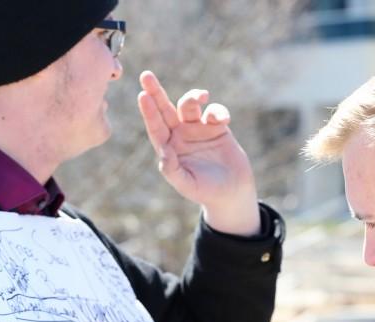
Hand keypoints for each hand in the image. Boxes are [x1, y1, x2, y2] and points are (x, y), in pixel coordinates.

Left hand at [137, 71, 260, 235]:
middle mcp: (180, 135)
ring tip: (202, 97)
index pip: (156, 127)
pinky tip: (223, 120)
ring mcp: (198, 129)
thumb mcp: (188, 185)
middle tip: (146, 76)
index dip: (149, 112)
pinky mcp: (217, 127)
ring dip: (193, 98)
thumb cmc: (206, 191)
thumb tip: (164, 152)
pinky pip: (215, 112)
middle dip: (156, 92)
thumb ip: (172, 170)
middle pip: (165, 109)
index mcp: (169, 148)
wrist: (232, 192)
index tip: (143, 96)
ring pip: (189, 106)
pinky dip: (218, 111)